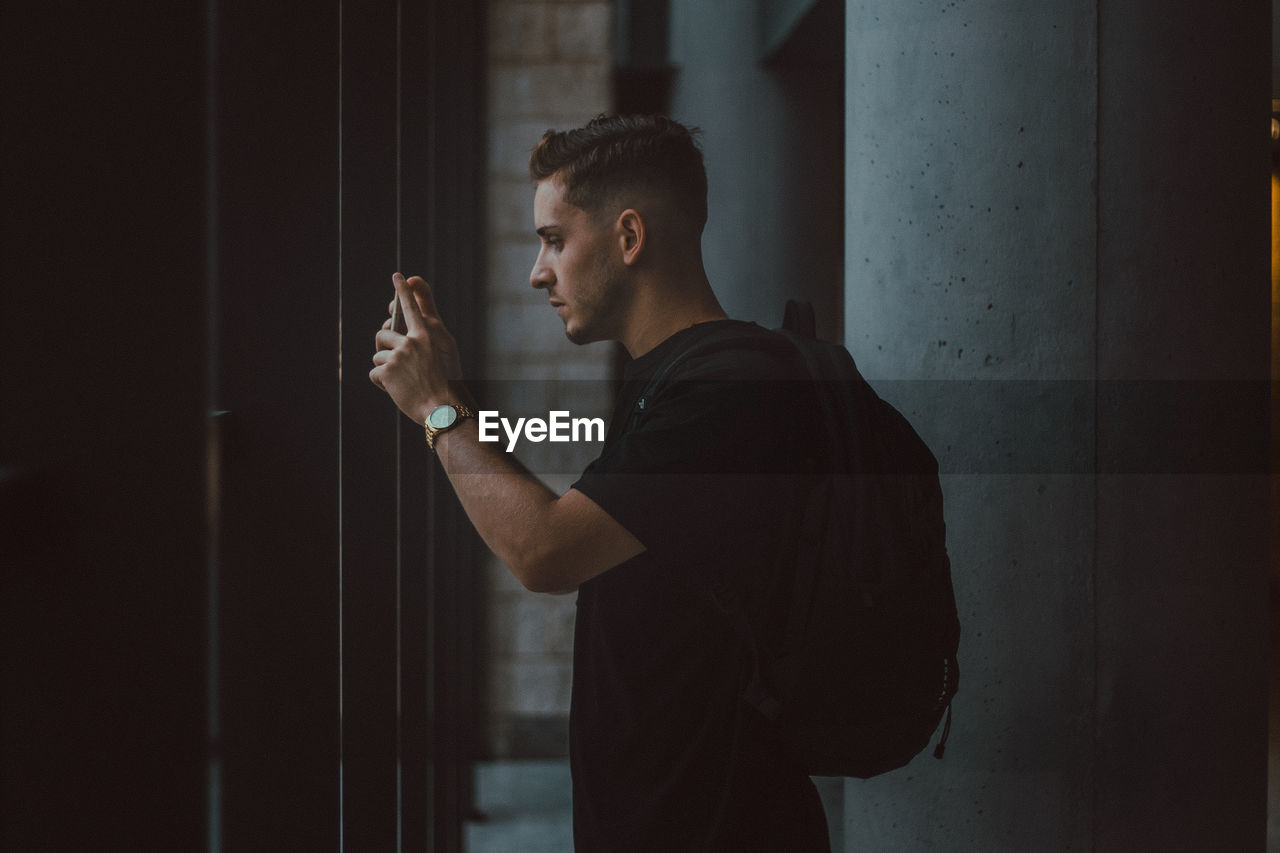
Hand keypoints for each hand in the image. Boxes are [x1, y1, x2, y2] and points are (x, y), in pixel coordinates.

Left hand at [369, 273, 464, 422]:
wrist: (441, 408)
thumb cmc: (444, 383)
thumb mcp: (444, 353)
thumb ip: (426, 335)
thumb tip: (410, 329)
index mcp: (426, 336)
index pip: (413, 307)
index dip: (404, 291)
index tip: (399, 277)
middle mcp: (411, 342)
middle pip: (382, 335)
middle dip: (384, 348)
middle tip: (397, 364)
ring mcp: (398, 356)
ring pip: (377, 356)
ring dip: (384, 369)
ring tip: (402, 381)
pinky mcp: (386, 371)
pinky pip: (374, 373)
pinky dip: (381, 383)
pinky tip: (396, 390)